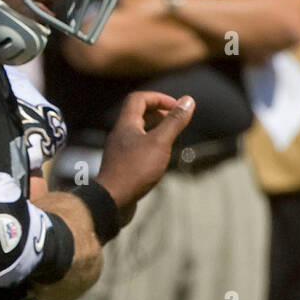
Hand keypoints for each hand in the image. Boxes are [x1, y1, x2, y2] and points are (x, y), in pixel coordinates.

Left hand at [95, 91, 194, 219]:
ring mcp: (119, 152)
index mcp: (126, 124)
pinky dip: (151, 147)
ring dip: (156, 131)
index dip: (158, 98)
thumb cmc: (135, 170)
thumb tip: (188, 100)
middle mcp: (120, 135)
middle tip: (176, 121)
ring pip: (138, 133)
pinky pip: (137, 150)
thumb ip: (174, 121)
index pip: (139, 99)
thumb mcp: (160, 142)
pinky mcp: (121, 167)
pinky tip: (160, 159)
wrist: (111, 201)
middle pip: (138, 115)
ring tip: (172, 138)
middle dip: (159, 113)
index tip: (176, 107)